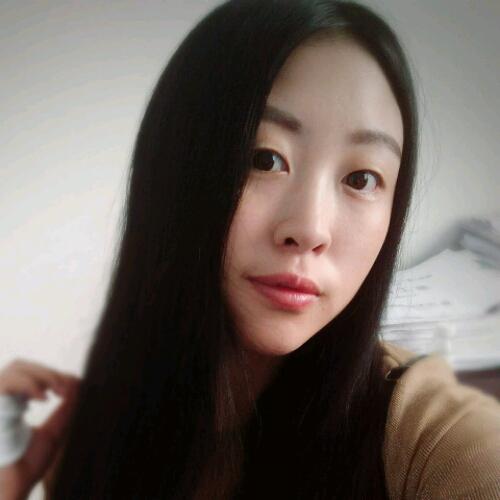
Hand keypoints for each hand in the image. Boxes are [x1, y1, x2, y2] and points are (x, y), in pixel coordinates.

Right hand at [0, 359, 80, 499]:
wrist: (12, 490)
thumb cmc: (27, 465)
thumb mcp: (54, 431)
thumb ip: (66, 407)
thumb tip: (78, 381)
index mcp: (10, 403)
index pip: (28, 372)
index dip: (52, 375)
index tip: (69, 388)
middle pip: (22, 365)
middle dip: (49, 373)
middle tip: (64, 388)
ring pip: (16, 368)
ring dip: (42, 376)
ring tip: (56, 392)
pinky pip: (7, 382)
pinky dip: (30, 384)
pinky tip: (44, 399)